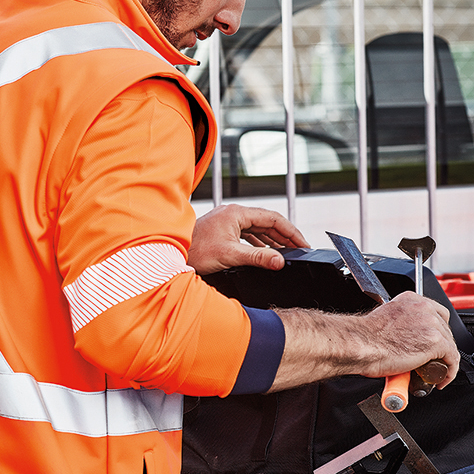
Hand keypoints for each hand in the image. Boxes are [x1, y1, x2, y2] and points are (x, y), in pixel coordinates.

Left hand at [188, 204, 309, 274]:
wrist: (170, 254)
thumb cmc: (195, 251)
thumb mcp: (230, 255)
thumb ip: (257, 258)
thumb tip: (280, 261)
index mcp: (237, 213)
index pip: (273, 218)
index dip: (291, 232)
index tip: (303, 244)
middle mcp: (233, 214)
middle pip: (267, 222)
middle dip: (284, 237)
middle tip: (299, 250)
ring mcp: (227, 221)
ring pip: (257, 229)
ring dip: (272, 241)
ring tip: (286, 253)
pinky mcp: (222, 231)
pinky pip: (247, 234)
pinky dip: (259, 244)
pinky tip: (264, 254)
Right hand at [270, 292, 459, 391]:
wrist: (359, 345)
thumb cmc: (363, 337)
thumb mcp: (384, 320)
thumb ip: (399, 324)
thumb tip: (402, 339)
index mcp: (410, 299)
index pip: (435, 312)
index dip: (436, 330)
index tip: (432, 342)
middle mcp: (423, 308)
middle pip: (444, 328)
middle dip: (439, 346)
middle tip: (430, 360)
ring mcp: (431, 324)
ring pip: (449, 344)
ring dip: (443, 359)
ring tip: (432, 372)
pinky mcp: (435, 342)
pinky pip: (452, 359)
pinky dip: (449, 371)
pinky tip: (441, 379)